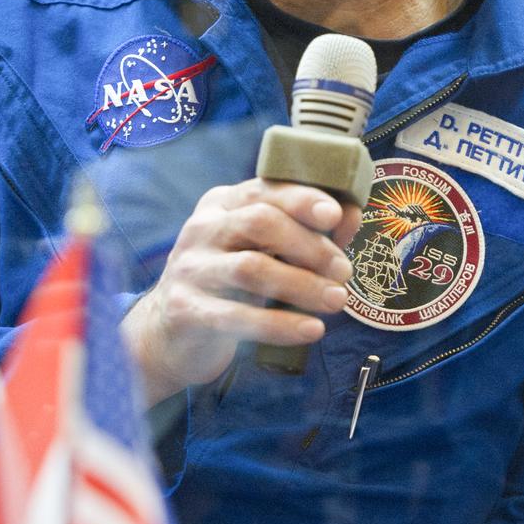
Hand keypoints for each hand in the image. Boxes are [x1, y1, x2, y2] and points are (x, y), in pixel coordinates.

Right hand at [123, 179, 359, 404]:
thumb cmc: (230, 284)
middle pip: (259, 223)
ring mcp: (190, 268)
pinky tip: (311, 330)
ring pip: (251, 268)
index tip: (335, 216)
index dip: (302, 199)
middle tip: (343, 272)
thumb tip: (353, 213)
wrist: (170, 333)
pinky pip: (235, 317)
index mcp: (222, 204)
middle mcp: (202, 229)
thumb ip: (306, 231)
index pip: (264, 190)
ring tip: (336, 301)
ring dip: (302, 285)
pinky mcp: (185, 309)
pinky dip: (279, 325)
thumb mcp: (263, 250)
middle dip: (309, 246)